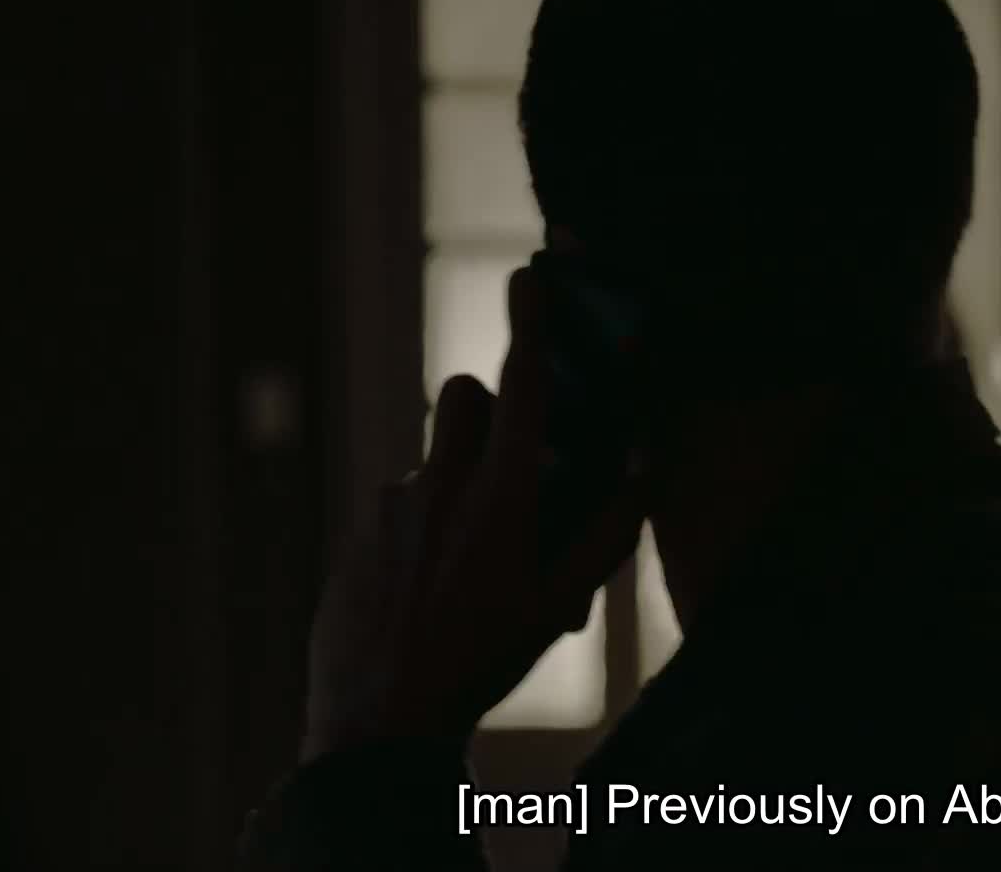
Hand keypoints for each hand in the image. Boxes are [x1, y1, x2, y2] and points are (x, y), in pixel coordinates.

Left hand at [300, 267, 644, 761]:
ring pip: (432, 460)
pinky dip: (417, 529)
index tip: (531, 277)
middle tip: (508, 462)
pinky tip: (423, 591)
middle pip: (464, 397)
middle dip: (488, 407)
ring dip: (454, 484)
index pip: (522, 389)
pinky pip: (396, 505)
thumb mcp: (558, 607)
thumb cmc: (481, 663)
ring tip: (465, 561)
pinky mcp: (355, 533)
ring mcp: (390, 507)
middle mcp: (441, 486)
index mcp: (501, 499)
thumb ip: (606, 533)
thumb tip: (644, 474)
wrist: (377, 722)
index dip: (530, 326)